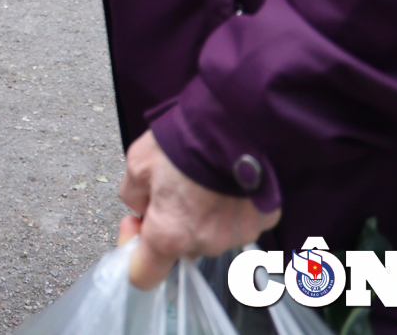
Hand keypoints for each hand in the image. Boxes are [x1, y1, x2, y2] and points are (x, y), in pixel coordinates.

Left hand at [118, 130, 279, 289]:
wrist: (233, 120)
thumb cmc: (183, 140)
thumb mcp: (138, 162)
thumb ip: (133, 196)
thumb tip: (142, 210)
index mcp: (170, 235)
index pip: (144, 276)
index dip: (134, 253)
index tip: (137, 224)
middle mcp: (206, 244)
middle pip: (182, 248)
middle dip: (174, 223)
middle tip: (174, 186)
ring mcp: (238, 235)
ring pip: (212, 234)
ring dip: (205, 215)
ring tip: (205, 178)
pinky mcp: (263, 220)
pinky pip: (239, 221)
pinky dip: (233, 206)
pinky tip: (228, 179)